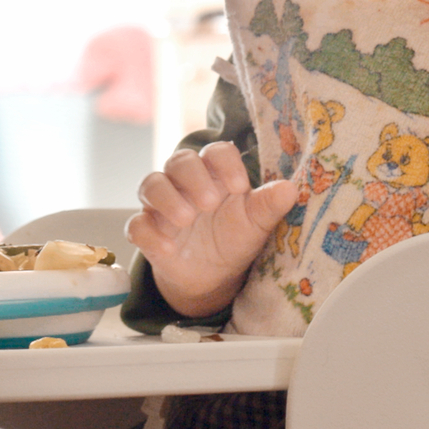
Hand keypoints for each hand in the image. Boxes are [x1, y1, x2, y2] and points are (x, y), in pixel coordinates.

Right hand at [126, 141, 295, 317]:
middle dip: (192, 178)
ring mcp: (162, 206)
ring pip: (152, 185)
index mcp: (216, 174)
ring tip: (185, 219)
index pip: (215, 152)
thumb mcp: (256, 225)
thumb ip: (269, 206)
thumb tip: (290, 188)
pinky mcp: (147, 231)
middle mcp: (186, 183)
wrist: (213, 277)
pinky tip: (168, 248)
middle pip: (179, 161)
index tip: (239, 187)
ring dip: (166, 198)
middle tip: (209, 203)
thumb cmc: (235, 239)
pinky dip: (148, 234)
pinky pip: (137, 225)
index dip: (224, 163)